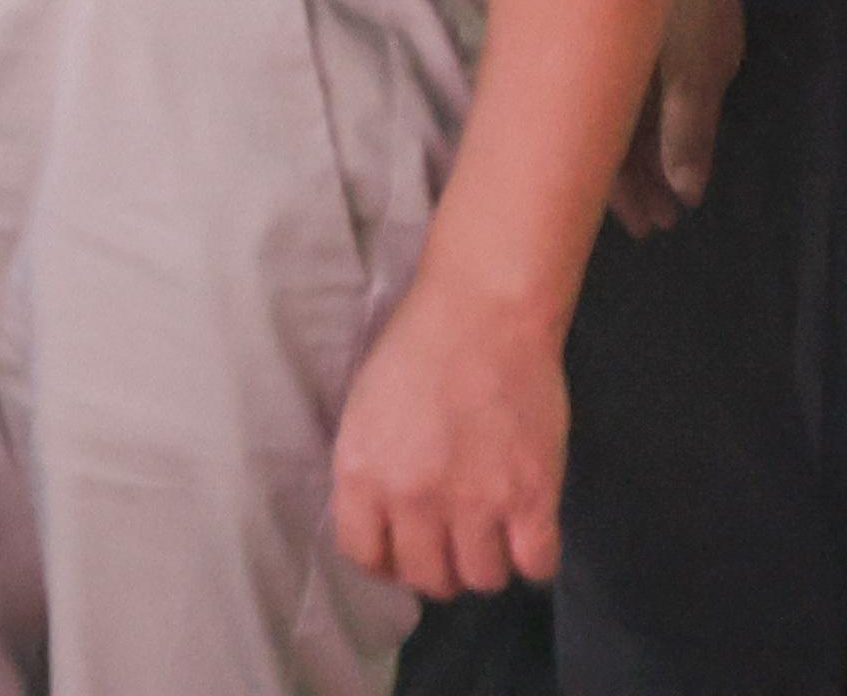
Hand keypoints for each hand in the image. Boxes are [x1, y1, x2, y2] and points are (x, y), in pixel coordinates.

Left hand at [331, 275, 570, 600]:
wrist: (481, 318)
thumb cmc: (417, 352)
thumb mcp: (364, 413)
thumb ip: (371, 472)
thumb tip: (384, 523)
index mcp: (361, 473)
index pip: (364, 555)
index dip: (386, 562)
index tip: (401, 553)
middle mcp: (413, 497)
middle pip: (427, 577)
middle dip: (439, 570)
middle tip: (451, 546)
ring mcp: (475, 502)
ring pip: (482, 579)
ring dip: (487, 564)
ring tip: (491, 536)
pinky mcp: (532, 498)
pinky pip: (536, 566)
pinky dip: (534, 558)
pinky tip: (528, 534)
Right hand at [614, 0, 747, 235]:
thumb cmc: (686, 1)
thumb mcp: (699, 69)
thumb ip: (689, 129)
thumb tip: (687, 193)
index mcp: (600, 89)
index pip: (598, 155)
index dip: (619, 196)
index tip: (645, 226)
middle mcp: (585, 81)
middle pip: (595, 145)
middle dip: (626, 188)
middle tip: (656, 224)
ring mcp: (594, 66)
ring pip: (603, 127)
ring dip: (632, 164)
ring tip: (663, 199)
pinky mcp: (607, 54)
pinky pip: (611, 105)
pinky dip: (631, 133)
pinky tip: (653, 150)